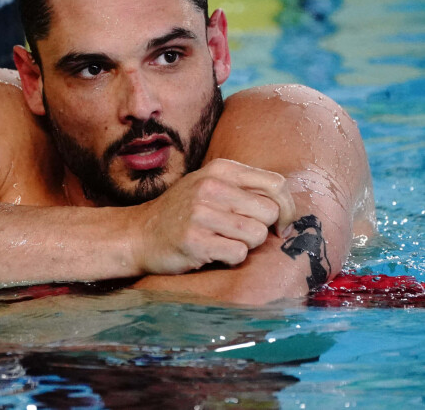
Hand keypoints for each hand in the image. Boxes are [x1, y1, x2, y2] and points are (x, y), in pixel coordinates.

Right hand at [131, 158, 295, 274]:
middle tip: (242, 234)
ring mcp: (201, 212)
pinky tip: (212, 252)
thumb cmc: (183, 212)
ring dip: (245, 244)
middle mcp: (211, 186)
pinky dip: (230, 258)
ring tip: (222, 240)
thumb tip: (288, 206)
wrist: (139, 233)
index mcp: (220, 169)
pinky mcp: (195, 240)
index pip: (277, 184)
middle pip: (271, 211)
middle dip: (264, 229)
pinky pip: (238, 254)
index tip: (278, 223)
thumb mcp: (210, 186)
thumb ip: (245, 188)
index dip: (286, 207)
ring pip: (257, 234)